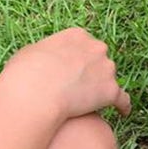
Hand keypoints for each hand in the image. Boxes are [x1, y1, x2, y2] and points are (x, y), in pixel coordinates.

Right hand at [0, 28, 130, 119]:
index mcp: (77, 35)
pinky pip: (122, 99)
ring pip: (109, 79)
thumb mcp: (31, 51)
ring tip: (88, 103)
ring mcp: (106, 68)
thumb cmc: (24, 73)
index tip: (72, 69)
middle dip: (92, 71)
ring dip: (101, 88)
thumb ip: (47, 52)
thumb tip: (47, 58)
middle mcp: (97, 48)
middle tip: (77, 87)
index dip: (78, 58)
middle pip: (99, 60)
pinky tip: (122, 113)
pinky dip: (123, 106)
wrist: (34, 93)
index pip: (85, 44)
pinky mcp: (111, 90)